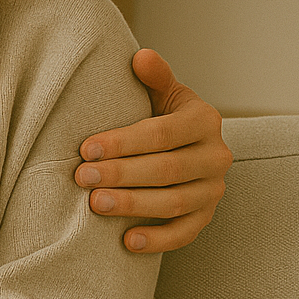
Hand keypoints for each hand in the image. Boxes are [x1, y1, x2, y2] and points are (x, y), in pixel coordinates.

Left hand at [75, 48, 232, 253]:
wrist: (188, 146)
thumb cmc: (164, 117)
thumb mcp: (163, 93)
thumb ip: (154, 78)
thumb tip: (141, 56)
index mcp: (205, 120)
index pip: (162, 133)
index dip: (123, 142)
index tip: (86, 149)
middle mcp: (216, 156)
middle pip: (166, 169)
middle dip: (121, 174)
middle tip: (82, 177)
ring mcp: (214, 190)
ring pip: (174, 203)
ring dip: (133, 205)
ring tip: (95, 204)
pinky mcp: (206, 216)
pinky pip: (185, 233)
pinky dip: (158, 240)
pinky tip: (126, 242)